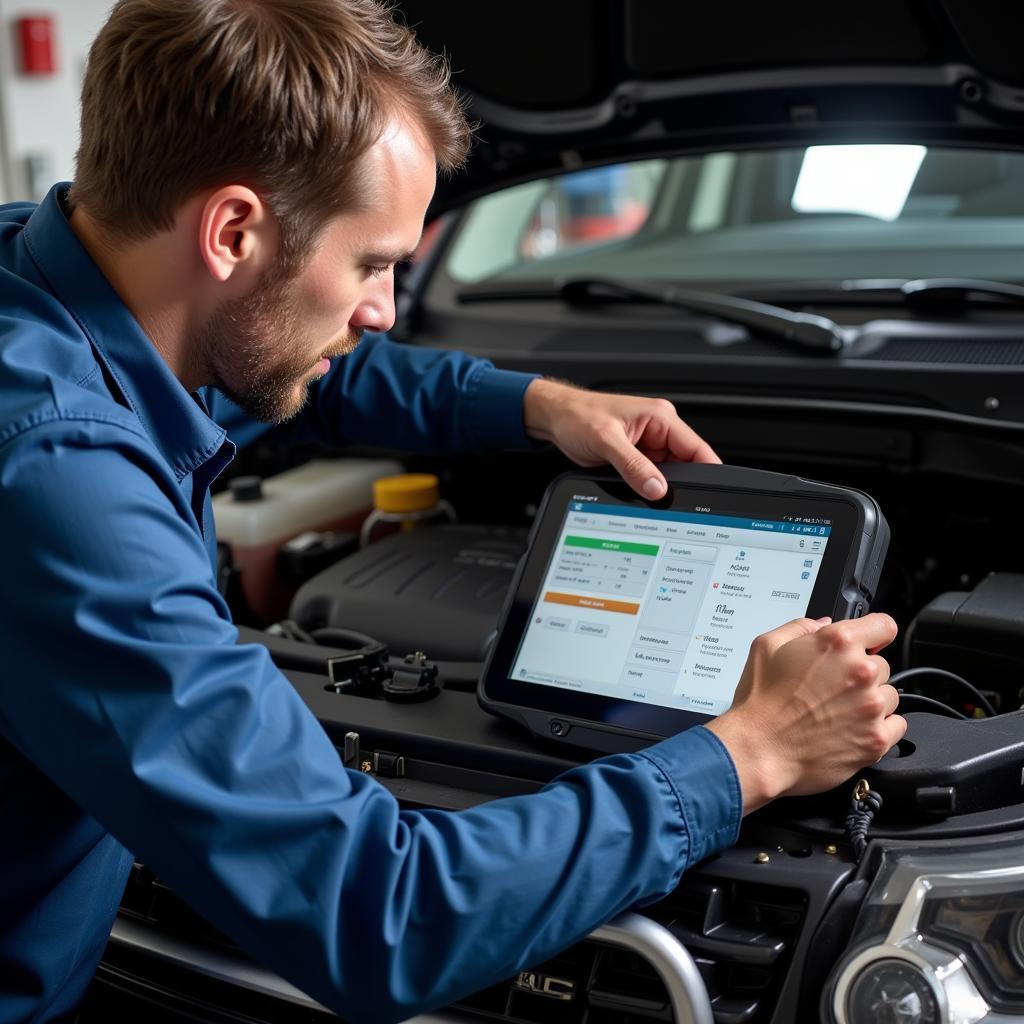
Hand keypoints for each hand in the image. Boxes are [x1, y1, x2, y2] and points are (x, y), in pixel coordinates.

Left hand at [522, 378, 718, 498]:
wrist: (555, 418)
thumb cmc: (577, 416)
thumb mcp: (606, 441)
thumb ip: (633, 466)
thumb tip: (657, 488)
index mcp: (660, 417)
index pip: (696, 448)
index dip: (707, 471)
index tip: (708, 492)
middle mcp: (658, 430)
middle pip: (685, 465)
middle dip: (678, 484)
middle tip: (666, 499)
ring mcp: (648, 445)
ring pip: (667, 475)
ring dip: (659, 486)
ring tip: (642, 489)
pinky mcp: (636, 457)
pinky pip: (650, 477)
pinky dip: (646, 486)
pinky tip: (636, 490)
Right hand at [705, 614, 904, 813]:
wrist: (759, 749)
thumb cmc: (760, 702)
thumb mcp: (766, 647)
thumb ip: (800, 627)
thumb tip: (822, 625)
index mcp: (837, 643)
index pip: (883, 626)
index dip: (874, 634)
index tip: (870, 643)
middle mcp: (860, 672)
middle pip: (881, 665)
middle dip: (860, 673)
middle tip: (832, 687)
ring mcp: (872, 706)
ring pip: (889, 695)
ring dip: (870, 701)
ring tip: (837, 711)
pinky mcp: (877, 739)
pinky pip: (896, 725)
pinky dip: (879, 727)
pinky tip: (851, 728)